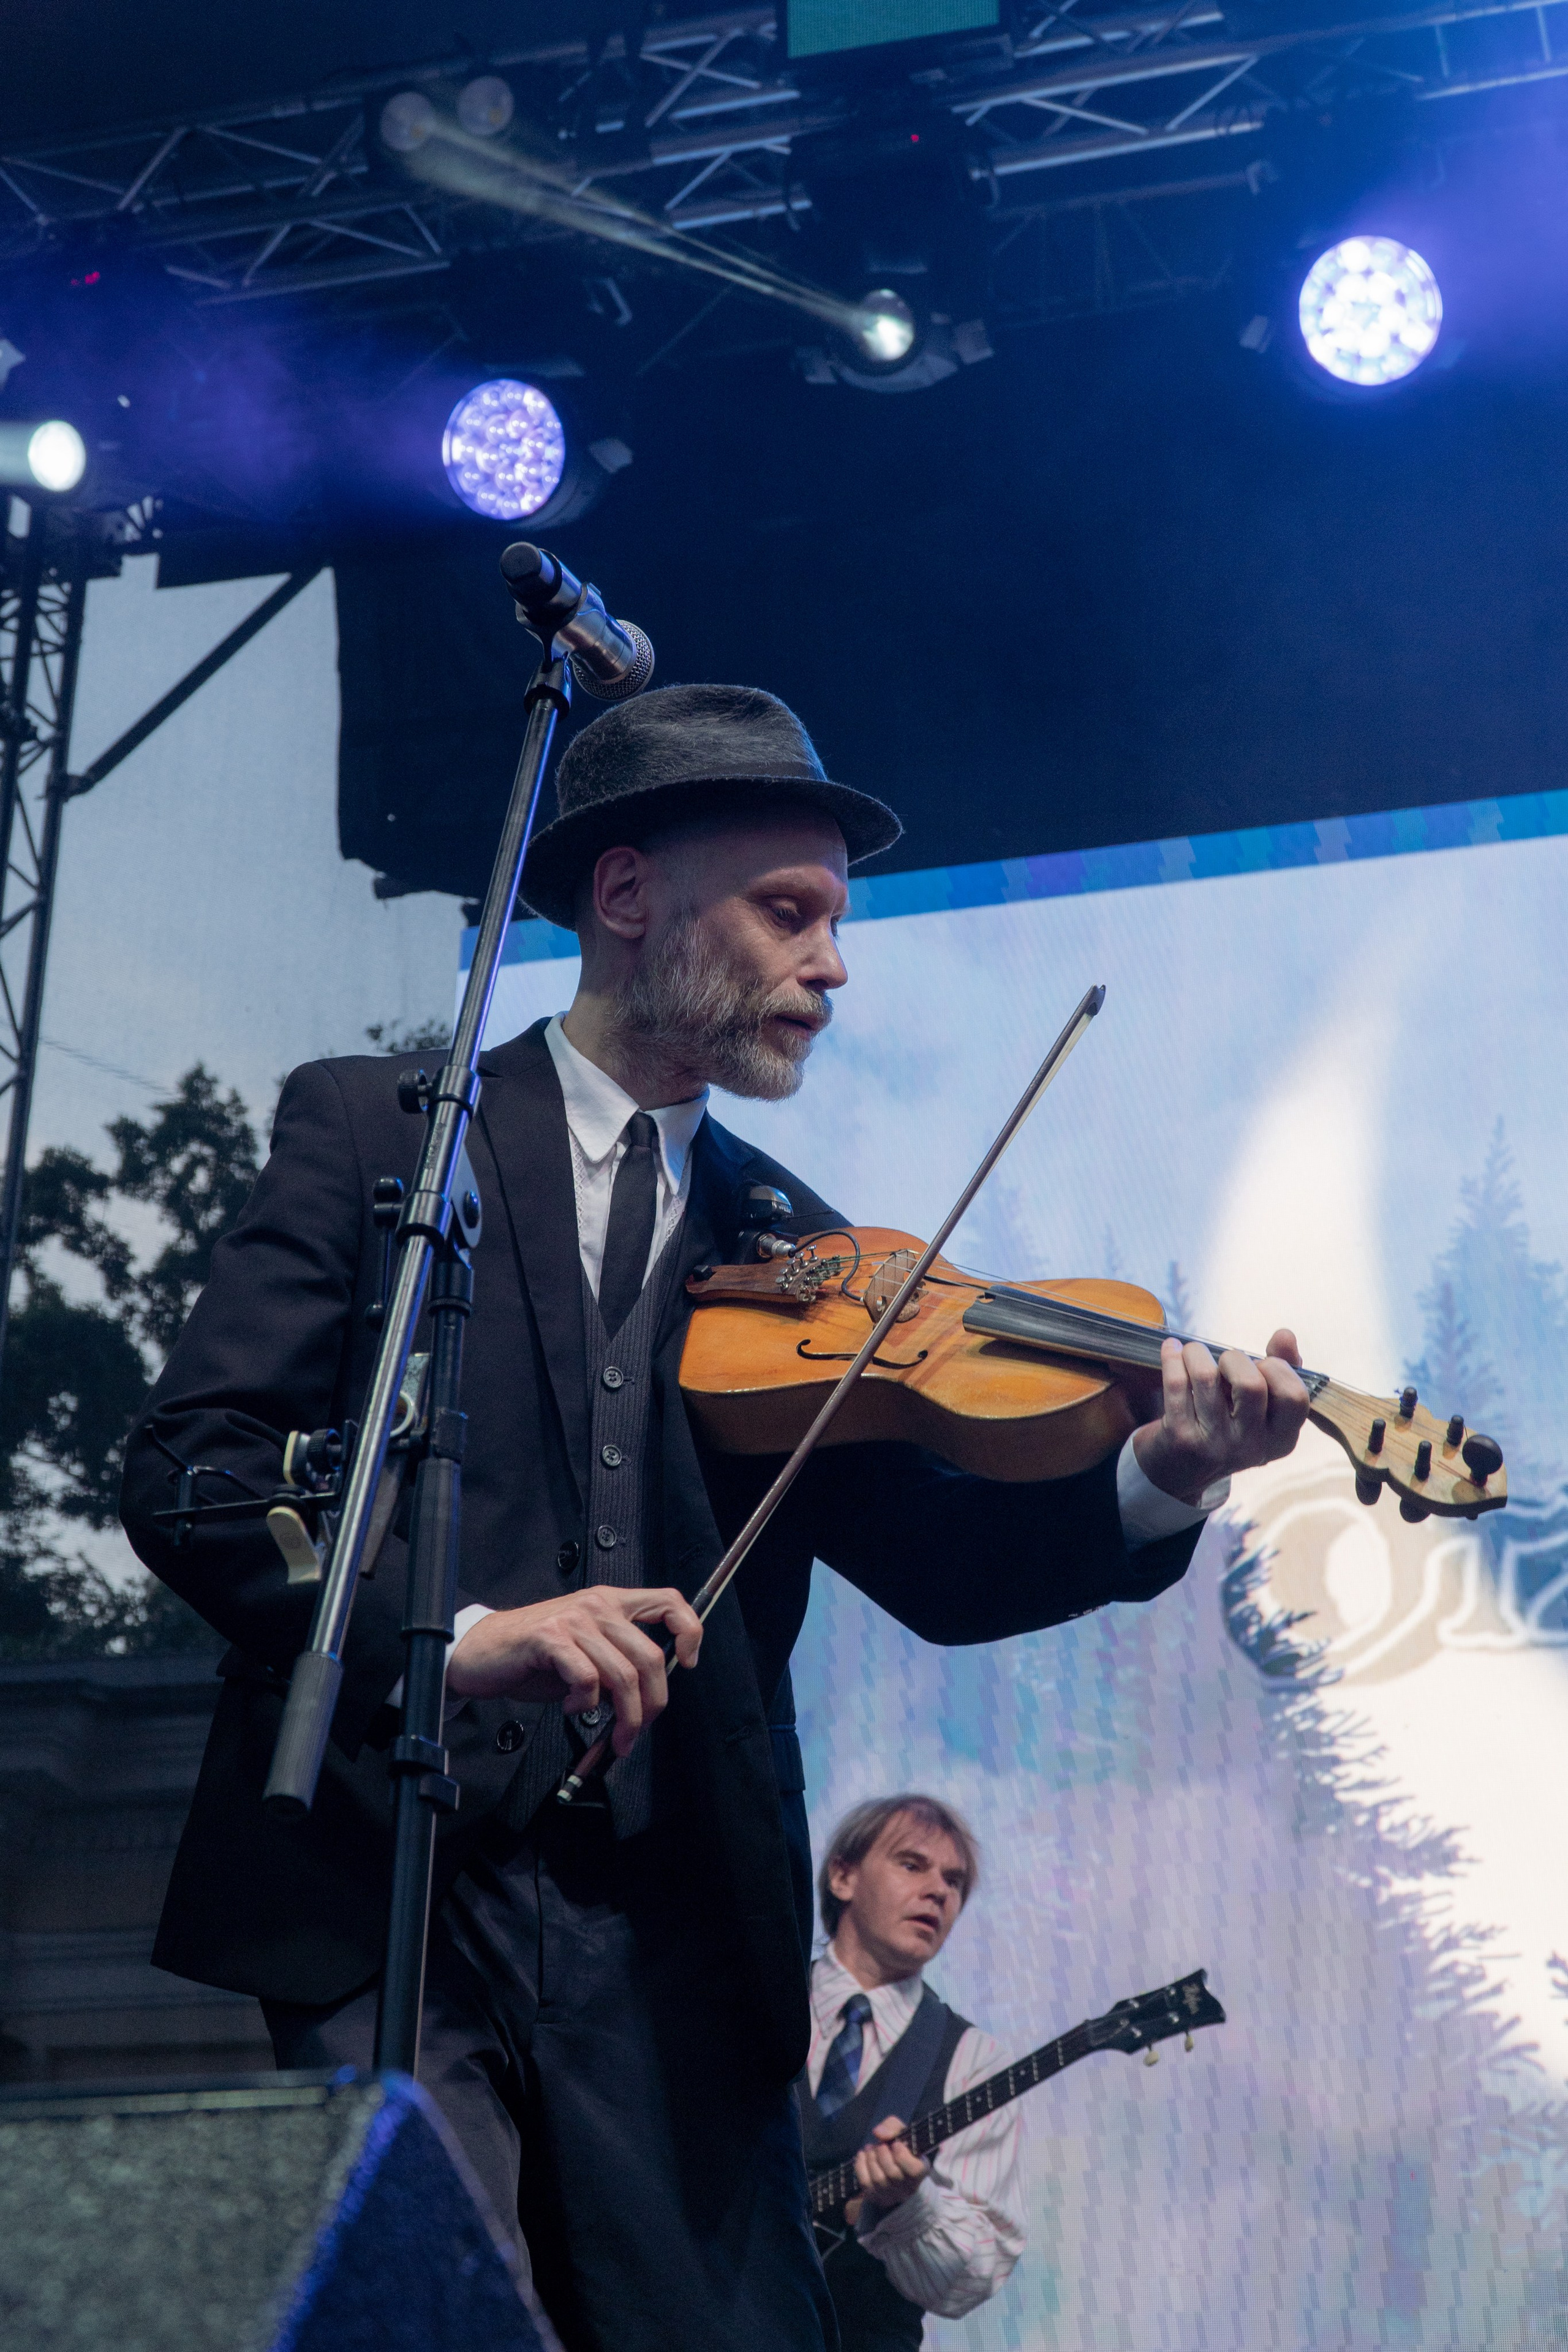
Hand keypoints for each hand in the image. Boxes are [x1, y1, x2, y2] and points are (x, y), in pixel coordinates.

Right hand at [445, 1585, 701, 1757]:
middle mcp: (597, 1605)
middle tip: (636, 1731)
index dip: (690, 1631)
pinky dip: (584, 1704)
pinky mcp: (550, 1639)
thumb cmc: (534, 1657)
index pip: (669, 1602)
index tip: (689, 1664)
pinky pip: (587, 1679)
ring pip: (623, 1675)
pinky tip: (570, 1708)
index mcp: (611, 1602)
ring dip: (623, 1717)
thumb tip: (649, 1697)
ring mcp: (574, 1620)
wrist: (481, 1652)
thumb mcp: (586, 1651)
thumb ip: (618, 1663)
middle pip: (651, 1656)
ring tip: (610, 1734)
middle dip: (652, 1705)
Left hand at [850, 2116, 929, 2214]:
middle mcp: (909, 2187)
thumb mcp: (902, 2132)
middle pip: (893, 2174)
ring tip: (870, 2148)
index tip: (895, 2144)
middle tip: (879, 2144)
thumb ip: (893, 2127)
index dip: (901, 2156)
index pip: (914, 2170)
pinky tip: (862, 2155)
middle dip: (882, 2155)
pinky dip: (860, 2166)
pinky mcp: (877, 2198)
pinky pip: (866, 2184)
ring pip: (879, 2180)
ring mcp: (892, 2195)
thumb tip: (879, 2133)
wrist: (896, 2166)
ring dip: (871, 2159)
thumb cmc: (901, 2147)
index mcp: (921, 2170)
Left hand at [1131, 1328, 1308, 1507]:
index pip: (1295, 1397)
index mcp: (1281, 1439)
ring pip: (1207, 1378)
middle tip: (1224, 1361)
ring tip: (1193, 1352)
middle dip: (1235, 1358)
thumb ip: (1282, 1368)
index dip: (1278, 1369)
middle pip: (1251, 1385)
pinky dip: (1172, 1357)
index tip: (1261, 1364)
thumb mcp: (1262, 1406)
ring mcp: (1214, 1445)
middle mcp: (1251, 1446)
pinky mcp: (1180, 1438)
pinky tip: (1172, 1350)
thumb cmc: (1229, 1424)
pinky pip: (1176, 1383)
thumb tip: (1285, 1335)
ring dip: (1197, 1352)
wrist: (1180, 1470)